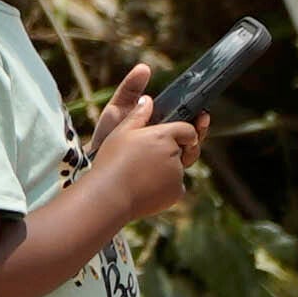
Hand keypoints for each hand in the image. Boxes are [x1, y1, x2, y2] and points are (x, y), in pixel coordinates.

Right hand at [74, 68, 200, 231]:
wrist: (109, 196)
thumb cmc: (112, 161)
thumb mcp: (121, 132)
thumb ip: (138, 115)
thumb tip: (147, 100)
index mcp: (164, 136)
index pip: (188, 130)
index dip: (184, 131)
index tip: (180, 134)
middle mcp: (175, 155)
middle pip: (184, 149)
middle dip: (176, 150)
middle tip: (154, 155)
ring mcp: (177, 175)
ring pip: (178, 168)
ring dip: (168, 168)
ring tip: (142, 173)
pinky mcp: (176, 193)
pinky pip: (175, 186)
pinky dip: (165, 185)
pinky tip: (145, 185)